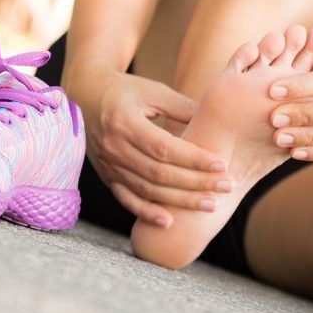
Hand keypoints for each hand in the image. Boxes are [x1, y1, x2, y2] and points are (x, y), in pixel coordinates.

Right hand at [67, 64, 231, 227]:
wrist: (85, 95)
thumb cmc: (125, 90)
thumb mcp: (152, 90)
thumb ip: (182, 107)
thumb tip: (216, 123)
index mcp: (124, 122)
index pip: (164, 148)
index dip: (194, 159)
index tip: (221, 165)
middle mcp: (114, 147)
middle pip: (159, 173)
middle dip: (196, 183)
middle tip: (226, 186)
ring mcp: (109, 165)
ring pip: (147, 190)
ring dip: (180, 201)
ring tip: (210, 204)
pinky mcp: (108, 176)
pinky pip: (128, 199)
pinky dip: (147, 213)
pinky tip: (169, 222)